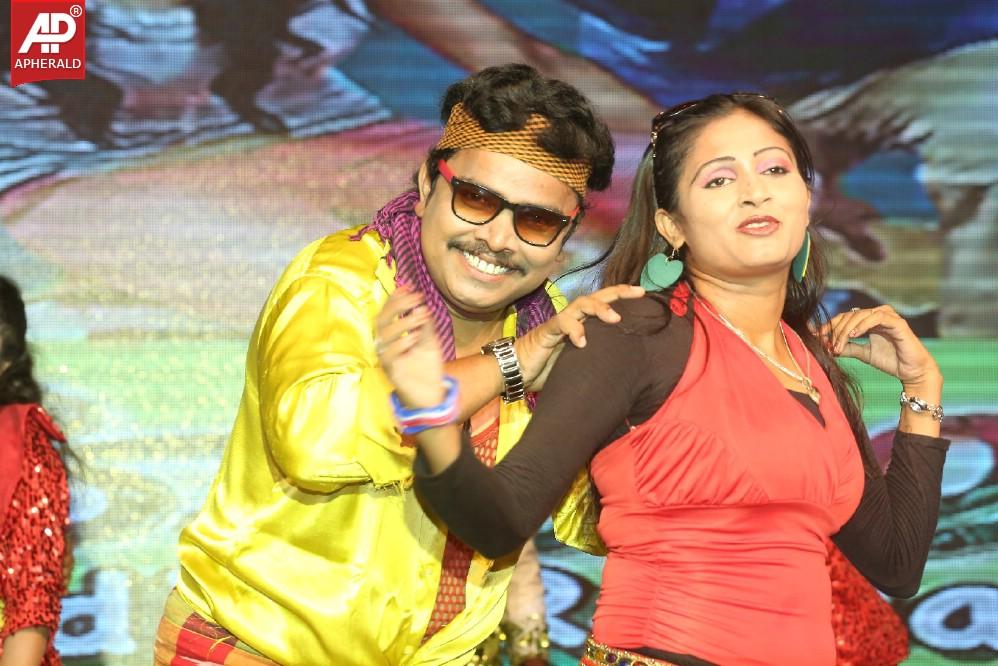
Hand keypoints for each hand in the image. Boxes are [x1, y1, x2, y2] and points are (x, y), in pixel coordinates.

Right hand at [375, 285, 444, 408]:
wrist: (430, 394)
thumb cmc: (427, 367)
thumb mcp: (429, 341)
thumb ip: (425, 325)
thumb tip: (421, 305)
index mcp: (392, 335)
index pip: (388, 312)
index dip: (395, 298)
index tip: (408, 286)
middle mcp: (385, 344)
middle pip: (381, 320)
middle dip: (398, 306)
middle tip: (417, 298)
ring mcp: (385, 357)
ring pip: (384, 336)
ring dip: (404, 322)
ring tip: (422, 316)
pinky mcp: (390, 371)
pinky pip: (388, 355)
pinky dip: (401, 344)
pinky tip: (415, 337)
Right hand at [517, 284, 643, 390]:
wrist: (519, 371)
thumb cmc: (549, 368)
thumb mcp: (580, 362)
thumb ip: (596, 357)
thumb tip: (624, 364)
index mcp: (583, 323)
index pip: (604, 304)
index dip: (622, 296)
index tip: (644, 294)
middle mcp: (573, 318)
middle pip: (597, 296)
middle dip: (618, 292)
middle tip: (638, 292)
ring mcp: (561, 322)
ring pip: (581, 304)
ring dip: (599, 308)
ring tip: (614, 318)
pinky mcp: (547, 330)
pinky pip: (562, 323)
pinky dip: (574, 330)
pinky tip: (582, 342)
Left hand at [821, 305, 941, 390]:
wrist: (912, 372)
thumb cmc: (890, 361)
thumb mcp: (863, 354)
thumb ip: (847, 348)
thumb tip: (825, 346)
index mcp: (868, 321)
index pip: (844, 318)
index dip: (828, 326)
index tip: (815, 336)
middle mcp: (877, 315)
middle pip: (848, 315)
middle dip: (835, 330)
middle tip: (827, 345)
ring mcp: (888, 317)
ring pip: (859, 315)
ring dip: (845, 330)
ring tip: (838, 345)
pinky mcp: (898, 322)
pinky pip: (877, 317)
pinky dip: (863, 325)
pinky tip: (853, 335)